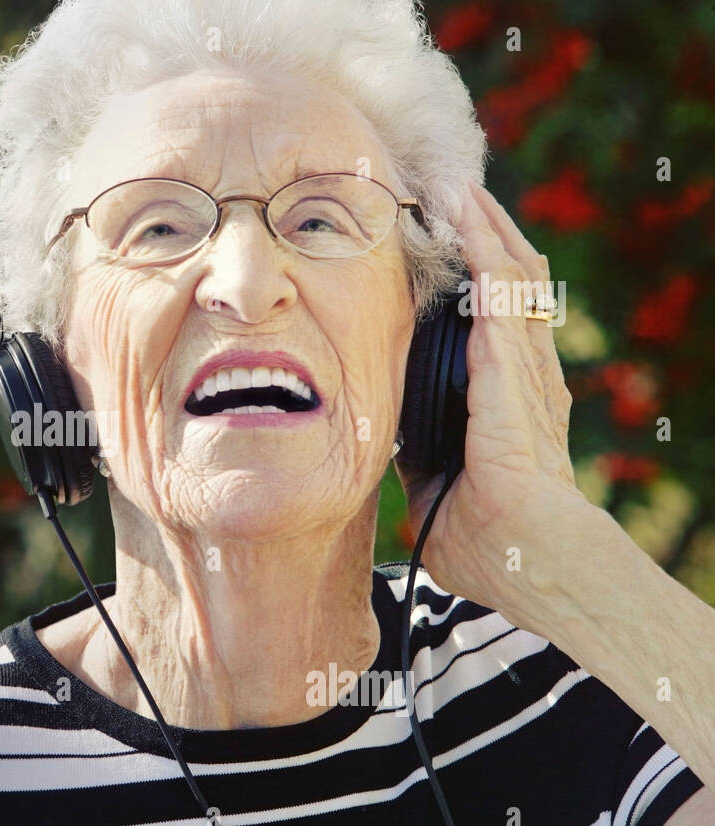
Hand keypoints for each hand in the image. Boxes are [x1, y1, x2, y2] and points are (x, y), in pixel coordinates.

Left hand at [394, 181, 585, 606]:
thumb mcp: (432, 480)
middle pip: (507, 282)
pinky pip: (502, 296)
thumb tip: (382, 433)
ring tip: (457, 186)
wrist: (524, 558)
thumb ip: (415, 447)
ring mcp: (524, 367)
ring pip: (510, 275)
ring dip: (483, 228)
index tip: (443, 242)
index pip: (492, 317)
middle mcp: (523, 371)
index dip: (472, 275)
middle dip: (480, 235)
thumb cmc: (484, 535)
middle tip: (449, 192)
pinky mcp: (515, 370)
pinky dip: (484, 251)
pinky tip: (465, 216)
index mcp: (505, 396)